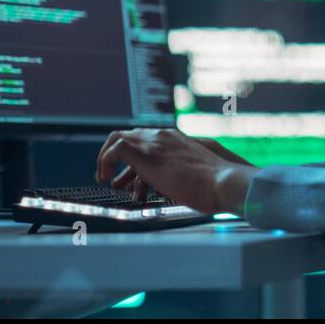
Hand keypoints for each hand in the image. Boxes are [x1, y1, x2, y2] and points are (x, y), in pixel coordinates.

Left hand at [94, 129, 256, 214]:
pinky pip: (115, 150)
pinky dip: (105, 162)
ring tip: (102, 176)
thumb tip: (171, 188)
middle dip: (114, 155)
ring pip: (117, 138)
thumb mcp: (196, 175)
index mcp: (176, 139)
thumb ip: (181, 174)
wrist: (222, 182)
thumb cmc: (215, 185)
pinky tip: (106, 178)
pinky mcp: (146, 154)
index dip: (131, 154)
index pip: (145, 139)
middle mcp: (163, 136)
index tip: (127, 173)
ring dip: (105, 158)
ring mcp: (154, 143)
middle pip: (128, 135)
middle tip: (109, 174)